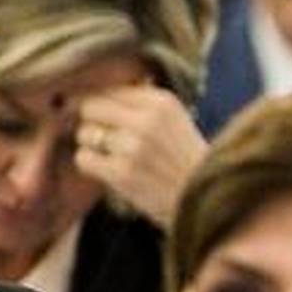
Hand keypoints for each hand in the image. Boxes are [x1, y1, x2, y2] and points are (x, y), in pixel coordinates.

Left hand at [75, 87, 207, 229]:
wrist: (207, 201)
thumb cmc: (186, 161)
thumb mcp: (176, 120)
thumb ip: (142, 102)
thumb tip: (94, 91)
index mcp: (163, 102)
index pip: (109, 90)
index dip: (103, 105)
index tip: (109, 120)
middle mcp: (148, 120)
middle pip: (91, 107)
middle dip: (95, 123)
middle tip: (109, 140)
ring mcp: (134, 147)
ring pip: (84, 133)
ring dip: (93, 147)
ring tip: (115, 158)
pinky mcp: (123, 173)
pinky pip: (84, 159)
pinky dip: (93, 166)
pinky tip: (112, 172)